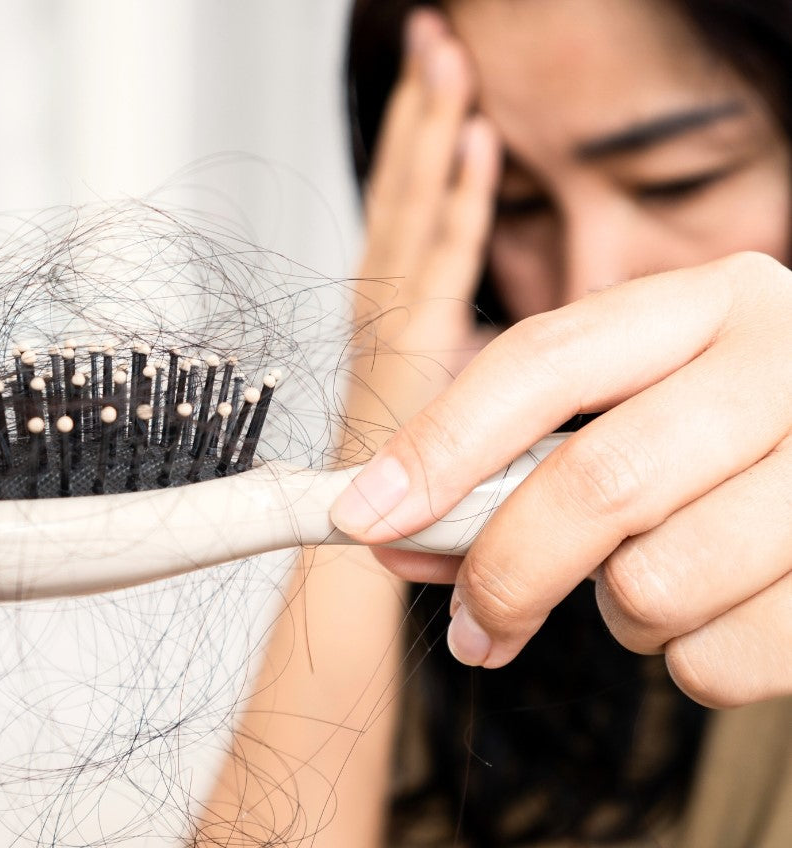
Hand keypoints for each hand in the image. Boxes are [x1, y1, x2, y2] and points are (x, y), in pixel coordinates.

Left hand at [332, 251, 791, 708]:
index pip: (542, 361)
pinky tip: (718, 612)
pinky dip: (691, 661)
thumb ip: (517, 466)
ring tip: (652, 586)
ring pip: (657, 582)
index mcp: (705, 304)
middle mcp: (783, 363)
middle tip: (477, 624)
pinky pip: (723, 657)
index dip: (439, 445)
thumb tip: (394, 534)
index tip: (365, 516)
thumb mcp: (633, 414)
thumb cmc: (731, 445)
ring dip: (621, 616)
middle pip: (596, 481)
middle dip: (506, 570)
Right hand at [342, 8, 498, 461]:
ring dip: (432, 130)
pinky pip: (441, 260)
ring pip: (413, 204)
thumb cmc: (404, 475)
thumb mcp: (436, 394)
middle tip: (435, 38)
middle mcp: (380, 297)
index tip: (439, 79)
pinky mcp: (412, 344)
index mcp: (385, 301)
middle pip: (402, 183)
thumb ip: (464, 345)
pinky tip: (477, 148)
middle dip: (419, 109)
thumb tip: (504, 318)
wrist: (367, 536)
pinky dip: (460, 200)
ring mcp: (390, 315)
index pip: (404, 199)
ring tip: (447, 62)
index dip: (418, 134)